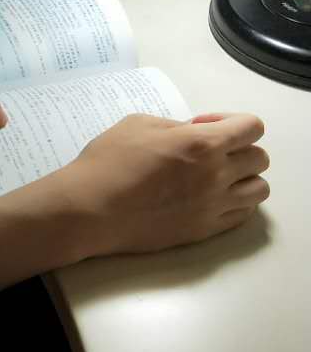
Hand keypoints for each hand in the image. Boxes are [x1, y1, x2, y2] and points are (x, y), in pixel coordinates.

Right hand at [55, 112, 268, 258]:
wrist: (90, 209)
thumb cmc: (108, 162)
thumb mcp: (139, 124)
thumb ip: (176, 126)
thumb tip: (193, 132)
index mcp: (202, 144)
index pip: (252, 127)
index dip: (234, 121)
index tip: (207, 124)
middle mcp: (216, 176)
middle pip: (260, 158)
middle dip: (239, 148)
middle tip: (209, 150)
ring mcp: (213, 207)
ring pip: (259, 189)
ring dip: (243, 177)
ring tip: (216, 176)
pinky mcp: (204, 230)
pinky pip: (242, 215)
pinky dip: (236, 202)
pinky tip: (211, 196)